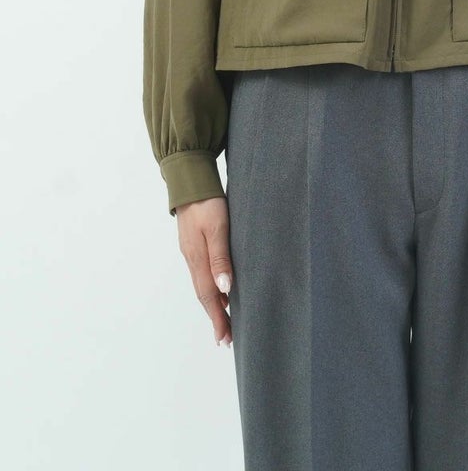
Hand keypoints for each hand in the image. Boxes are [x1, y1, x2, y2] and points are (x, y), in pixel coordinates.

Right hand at [175, 196, 233, 346]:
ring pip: (203, 285)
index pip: (208, 296)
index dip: (218, 318)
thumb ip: (220, 258)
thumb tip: (225, 289)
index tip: (225, 338)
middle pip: (204, 295)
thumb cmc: (207, 202)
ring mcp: (192, 251)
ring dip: (214, 304)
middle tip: (226, 338)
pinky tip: (222, 289)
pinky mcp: (195, 244)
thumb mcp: (217, 228)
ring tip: (226, 319)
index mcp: (197, 258)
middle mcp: (193, 259)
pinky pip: (203, 273)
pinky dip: (212, 287)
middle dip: (216, 317)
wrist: (191, 180)